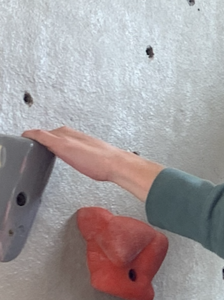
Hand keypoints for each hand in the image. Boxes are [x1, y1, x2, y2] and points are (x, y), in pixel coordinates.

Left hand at [22, 126, 162, 201]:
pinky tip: (27, 136)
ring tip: (33, 139)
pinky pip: (43, 136)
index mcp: (89, 141)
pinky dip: (34, 135)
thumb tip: (110, 167)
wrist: (119, 164)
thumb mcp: (107, 162)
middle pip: (60, 132)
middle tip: (41, 140)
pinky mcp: (63, 144)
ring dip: (42, 136)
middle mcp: (79, 137)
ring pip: (51, 133)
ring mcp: (70, 139)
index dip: (61, 138)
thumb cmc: (116, 166)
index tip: (54, 141)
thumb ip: (101, 161)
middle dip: (50, 136)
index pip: (71, 135)